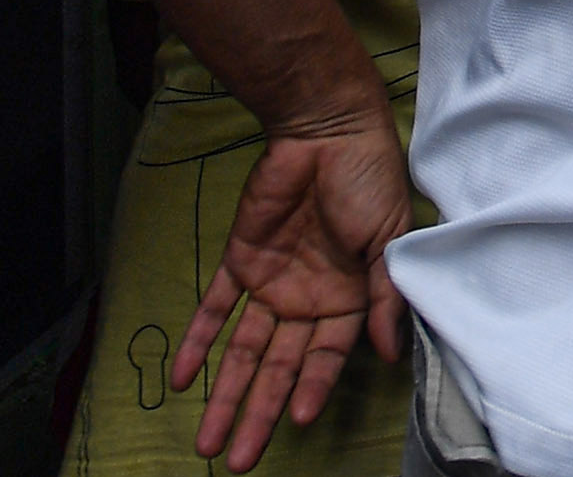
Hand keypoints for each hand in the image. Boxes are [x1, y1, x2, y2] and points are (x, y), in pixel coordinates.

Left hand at [175, 118, 410, 470]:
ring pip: (242, 351)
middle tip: (238, 460)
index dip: (311, 386)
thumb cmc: (368, 179)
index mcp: (348, 296)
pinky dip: (197, 344)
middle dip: (259, 413)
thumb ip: (386, 294)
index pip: (325, 356)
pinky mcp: (239, 262)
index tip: (299, 420)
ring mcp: (271, 283)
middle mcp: (307, 298)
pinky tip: (181, 379)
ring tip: (206, 440)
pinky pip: (214, 309)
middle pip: (278, 366)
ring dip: (225, 394)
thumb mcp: (389, 236)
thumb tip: (391, 351)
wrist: (325, 129)